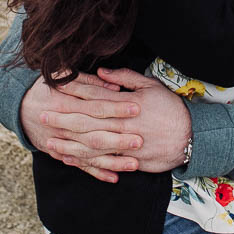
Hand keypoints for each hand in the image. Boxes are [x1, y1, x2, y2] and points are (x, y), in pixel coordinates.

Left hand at [19, 68, 192, 181]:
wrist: (191, 137)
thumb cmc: (171, 108)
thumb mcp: (151, 86)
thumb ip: (126, 78)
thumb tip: (102, 71)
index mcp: (126, 104)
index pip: (94, 96)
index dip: (73, 93)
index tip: (55, 89)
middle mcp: (123, 124)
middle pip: (87, 121)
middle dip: (63, 119)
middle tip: (41, 116)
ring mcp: (125, 144)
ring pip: (91, 144)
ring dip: (68, 142)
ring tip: (49, 141)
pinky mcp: (129, 160)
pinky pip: (103, 162)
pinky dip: (85, 162)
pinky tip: (70, 159)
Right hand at [20, 71, 142, 182]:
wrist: (16, 106)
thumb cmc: (44, 86)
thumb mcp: (61, 76)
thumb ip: (89, 82)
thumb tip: (115, 87)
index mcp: (65, 103)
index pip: (95, 106)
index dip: (116, 107)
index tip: (136, 108)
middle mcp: (63, 126)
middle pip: (94, 133)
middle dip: (117, 138)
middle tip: (140, 140)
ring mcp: (61, 142)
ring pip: (89, 154)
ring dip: (112, 160)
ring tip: (134, 163)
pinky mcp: (60, 154)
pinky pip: (80, 165)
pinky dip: (97, 172)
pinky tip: (114, 177)